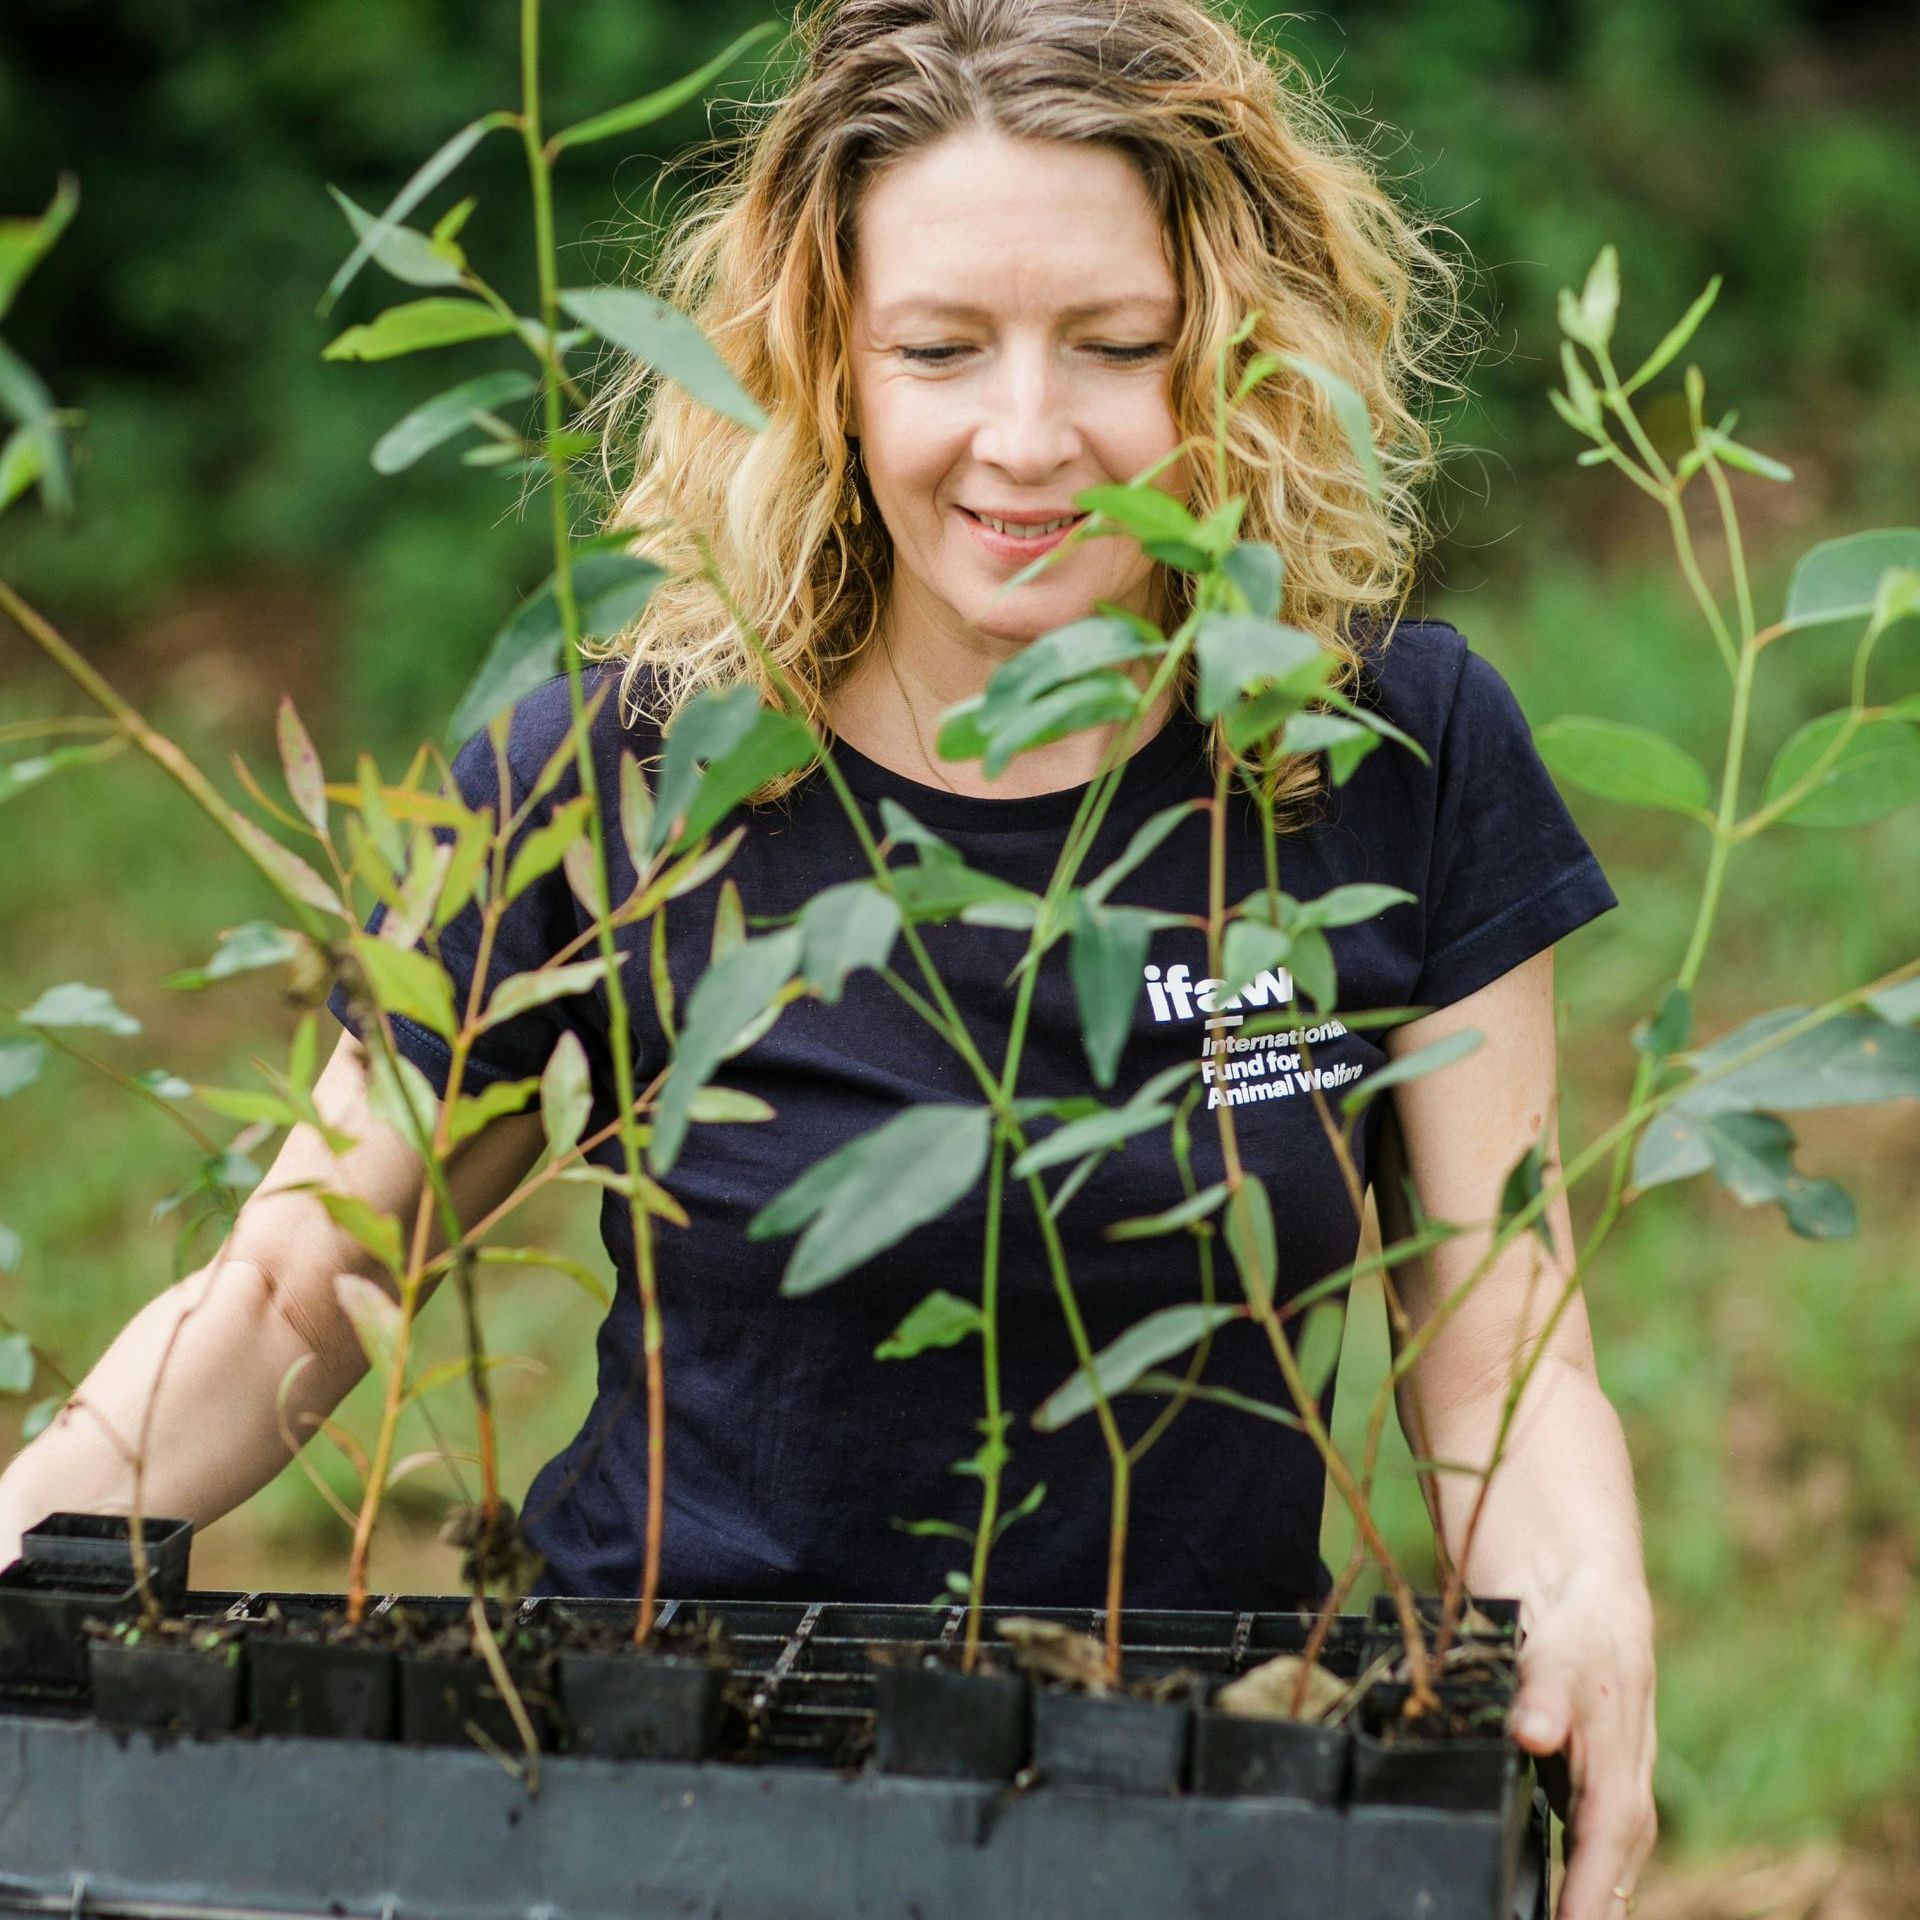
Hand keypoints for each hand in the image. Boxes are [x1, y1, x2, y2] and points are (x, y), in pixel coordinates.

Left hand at [1507, 1567, 1657, 1919]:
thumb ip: (1543, 1695)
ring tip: (1548, 1918)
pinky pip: (1586, 1845)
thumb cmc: (1577, 1626)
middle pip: (1612, 1872)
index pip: (1604, 1849)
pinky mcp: (1582, 1785)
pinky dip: (1576, 1876)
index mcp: (1617, 1767)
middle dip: (1594, 1909)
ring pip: (1605, 1863)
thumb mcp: (1556, 1652)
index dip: (1589, 1897)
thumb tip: (1533, 1734)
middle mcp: (1618, 1789)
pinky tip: (1553, 1894)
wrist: (1583, 1590)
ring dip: (1589, 1897)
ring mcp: (1603, 1789)